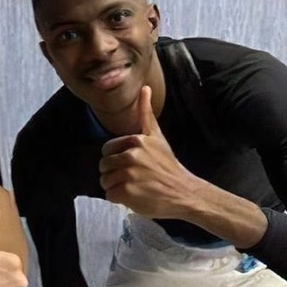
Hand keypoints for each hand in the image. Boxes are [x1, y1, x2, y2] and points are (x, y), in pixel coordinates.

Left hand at [98, 85, 195, 218]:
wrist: (182, 191)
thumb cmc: (168, 165)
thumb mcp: (157, 136)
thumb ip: (146, 114)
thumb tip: (145, 87)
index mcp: (136, 141)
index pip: (107, 150)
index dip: (115, 159)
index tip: (129, 164)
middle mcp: (131, 156)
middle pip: (103, 166)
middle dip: (113, 173)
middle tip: (130, 178)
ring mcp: (128, 175)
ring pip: (105, 181)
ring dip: (114, 187)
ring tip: (132, 187)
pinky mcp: (126, 192)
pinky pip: (109, 195)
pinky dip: (118, 199)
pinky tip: (132, 196)